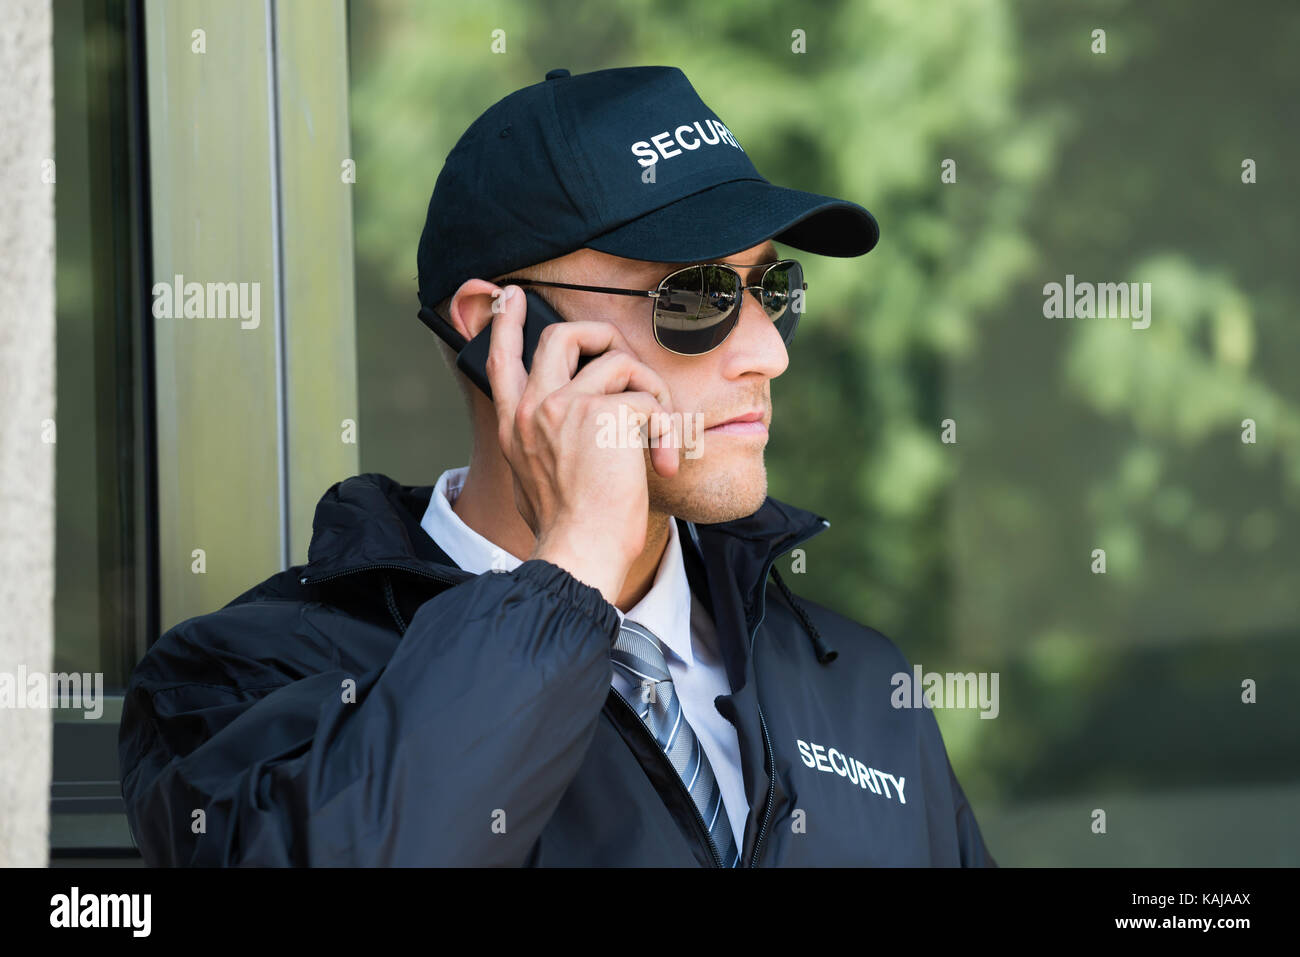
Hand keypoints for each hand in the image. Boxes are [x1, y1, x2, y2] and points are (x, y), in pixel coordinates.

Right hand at [485, 285, 679, 603]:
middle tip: (626, 362)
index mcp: (514, 425)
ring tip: (660, 435)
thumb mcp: (531, 482)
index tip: (509, 296)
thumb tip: (556, 438)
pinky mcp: (605, 414)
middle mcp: (534, 408)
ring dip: (652, 394)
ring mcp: (566, 406)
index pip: (501, 360)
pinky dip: (669, 428)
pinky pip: (650, 399)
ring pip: (620, 362)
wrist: (579, 552)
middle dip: (602, 336)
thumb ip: (538, 449)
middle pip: (562, 336)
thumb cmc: (567, 530)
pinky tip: (664, 461)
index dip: (505, 322)